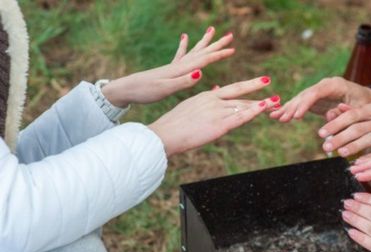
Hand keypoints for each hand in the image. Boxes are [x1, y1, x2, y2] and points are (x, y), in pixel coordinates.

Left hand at [102, 27, 234, 106]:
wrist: (126, 90)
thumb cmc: (145, 92)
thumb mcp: (165, 89)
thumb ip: (183, 82)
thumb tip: (201, 72)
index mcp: (181, 70)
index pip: (204, 60)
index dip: (219, 54)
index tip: (233, 49)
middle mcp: (178, 65)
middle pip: (201, 52)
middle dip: (216, 44)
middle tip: (230, 35)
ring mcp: (173, 66)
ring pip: (193, 51)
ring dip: (203, 42)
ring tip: (211, 30)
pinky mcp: (167, 70)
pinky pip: (180, 55)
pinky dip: (184, 46)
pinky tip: (184, 37)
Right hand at [149, 76, 278, 156]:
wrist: (165, 134)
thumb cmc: (173, 125)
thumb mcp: (189, 108)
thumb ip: (204, 102)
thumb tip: (214, 93)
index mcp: (205, 96)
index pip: (231, 90)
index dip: (247, 87)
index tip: (260, 83)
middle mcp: (213, 101)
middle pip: (240, 95)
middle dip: (258, 91)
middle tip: (272, 89)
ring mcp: (217, 112)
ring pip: (243, 106)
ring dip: (262, 105)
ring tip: (276, 103)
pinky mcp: (219, 125)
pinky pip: (240, 117)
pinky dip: (254, 111)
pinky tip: (264, 107)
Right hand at [269, 76, 370, 121]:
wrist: (368, 101)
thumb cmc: (366, 105)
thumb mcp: (359, 109)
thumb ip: (345, 111)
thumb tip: (329, 115)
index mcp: (335, 85)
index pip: (316, 92)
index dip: (305, 104)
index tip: (297, 116)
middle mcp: (324, 85)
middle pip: (305, 95)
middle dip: (293, 107)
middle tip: (282, 118)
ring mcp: (318, 91)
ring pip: (300, 99)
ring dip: (288, 109)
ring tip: (274, 116)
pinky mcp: (315, 99)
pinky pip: (300, 104)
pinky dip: (290, 110)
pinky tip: (277, 115)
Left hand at [318, 102, 370, 156]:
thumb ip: (358, 109)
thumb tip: (337, 108)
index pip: (351, 115)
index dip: (335, 124)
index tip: (322, 133)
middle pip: (356, 128)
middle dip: (339, 138)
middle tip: (326, 147)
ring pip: (367, 140)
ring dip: (351, 148)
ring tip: (339, 154)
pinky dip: (368, 159)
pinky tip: (358, 164)